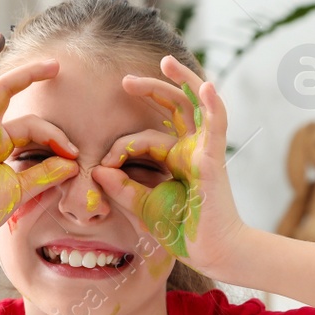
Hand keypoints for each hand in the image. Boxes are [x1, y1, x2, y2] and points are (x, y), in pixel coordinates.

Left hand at [91, 56, 250, 279]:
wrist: (212, 252)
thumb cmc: (182, 231)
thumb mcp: (143, 207)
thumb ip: (121, 188)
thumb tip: (97, 170)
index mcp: (176, 159)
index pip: (146, 137)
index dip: (121, 146)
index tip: (104, 166)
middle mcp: (191, 149)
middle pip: (174, 108)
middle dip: (151, 90)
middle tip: (125, 81)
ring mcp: (204, 151)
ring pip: (195, 106)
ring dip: (181, 81)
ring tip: (165, 61)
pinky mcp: (213, 159)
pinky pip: (217, 125)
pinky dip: (213, 104)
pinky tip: (207, 87)